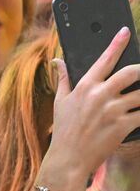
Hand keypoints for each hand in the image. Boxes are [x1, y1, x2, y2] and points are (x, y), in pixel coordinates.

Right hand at [42, 27, 139, 190]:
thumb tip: (58, 61)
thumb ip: (63, 79)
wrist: (69, 158)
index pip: (105, 59)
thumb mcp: (60, 102)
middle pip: (132, 72)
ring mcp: (113, 110)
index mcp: (85, 86)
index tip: (125, 32)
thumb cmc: (64, 129)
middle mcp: (100, 95)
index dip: (117, 43)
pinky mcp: (124, 126)